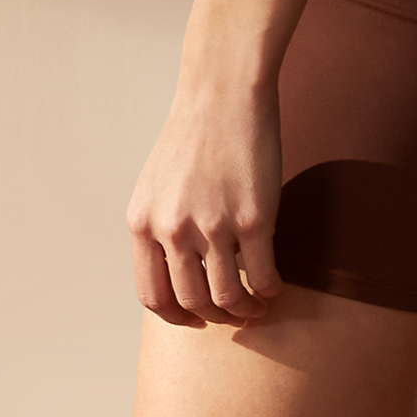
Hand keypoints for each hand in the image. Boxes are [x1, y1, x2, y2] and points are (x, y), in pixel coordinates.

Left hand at [128, 76, 285, 324]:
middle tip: (234, 315)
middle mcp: (172, 230)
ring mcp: (213, 227)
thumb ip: (159, 229)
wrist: (223, 97)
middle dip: (215, 318)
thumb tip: (178, 274)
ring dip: (244, 311)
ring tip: (256, 306)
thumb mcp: (155, 188)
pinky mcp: (254, 220)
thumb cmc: (192, 137)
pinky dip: (270, 291)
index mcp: (142, 224)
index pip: (152, 296)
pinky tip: (275, 288)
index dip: (176, 317)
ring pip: (226, 297)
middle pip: (192, 302)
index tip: (195, 320)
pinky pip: (262, 276)